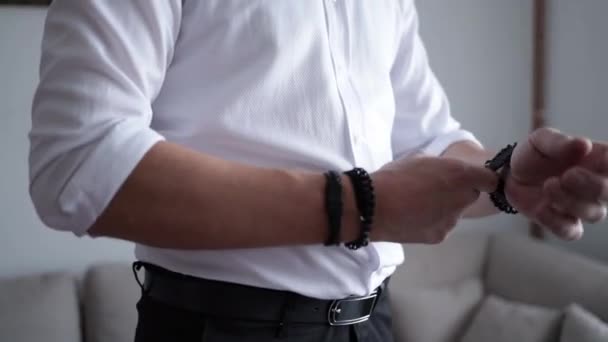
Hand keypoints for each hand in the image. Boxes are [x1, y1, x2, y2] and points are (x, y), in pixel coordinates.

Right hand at [372, 156, 497, 243]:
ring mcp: (452, 220)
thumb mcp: (419, 159)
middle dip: (458, 192)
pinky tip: (413, 217)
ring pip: (455, 212)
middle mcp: (462, 199)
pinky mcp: (440, 236)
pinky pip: (442, 225)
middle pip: (471, 196)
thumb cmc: (393, 177)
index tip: (474, 178)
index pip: (490, 180)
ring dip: (444, 207)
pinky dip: (432, 221)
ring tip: (417, 204)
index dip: (482, 178)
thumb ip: (440, 167)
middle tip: (433, 189)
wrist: (372, 207)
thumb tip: (445, 173)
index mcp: (459, 175)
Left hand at [506, 128, 607, 239]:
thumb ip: (560, 143)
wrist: (510, 174)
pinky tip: (541, 208)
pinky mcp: (564, 223)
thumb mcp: (541, 140)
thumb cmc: (534, 154)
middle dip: (594, 186)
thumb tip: (584, 145)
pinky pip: (571, 232)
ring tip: (548, 185)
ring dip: (571, 201)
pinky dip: (556, 222)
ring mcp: (582, 207)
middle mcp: (596, 185)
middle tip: (567, 175)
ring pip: (595, 214)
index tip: (599, 160)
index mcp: (599, 160)